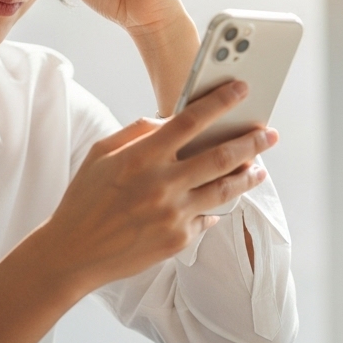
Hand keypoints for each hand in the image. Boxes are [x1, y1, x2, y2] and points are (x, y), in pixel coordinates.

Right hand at [44, 79, 278, 291]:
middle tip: (270, 133)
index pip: (190, 121)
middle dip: (251, 141)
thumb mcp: (101, 153)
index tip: (242, 90)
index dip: (221, 103)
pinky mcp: (179, 239)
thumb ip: (138, 132)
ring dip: (248, 176)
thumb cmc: (85, 198)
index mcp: (141, 157)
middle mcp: (161, 184)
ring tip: (260, 167)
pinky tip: (225, 199)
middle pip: (220, 156)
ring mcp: (173, 214)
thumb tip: (171, 120)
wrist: (73, 252)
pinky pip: (209, 216)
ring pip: (225, 189)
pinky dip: (218, 206)